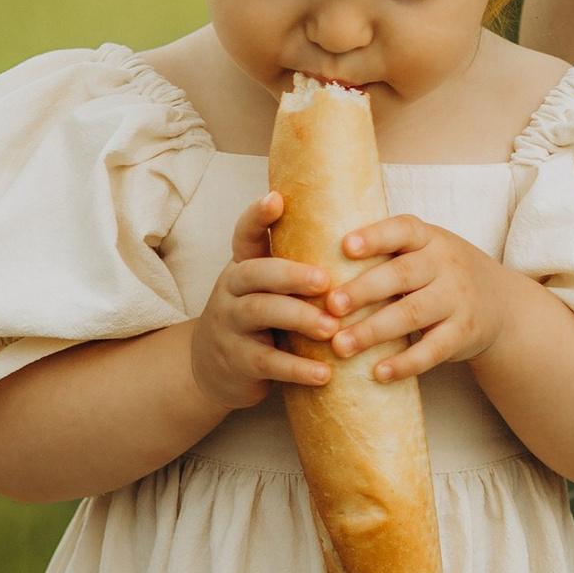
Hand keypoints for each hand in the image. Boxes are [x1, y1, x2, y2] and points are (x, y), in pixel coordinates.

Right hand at [186, 192, 336, 411]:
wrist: (211, 371)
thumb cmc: (258, 322)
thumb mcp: (266, 291)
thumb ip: (295, 271)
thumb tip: (362, 242)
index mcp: (243, 267)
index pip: (244, 235)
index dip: (256, 216)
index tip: (276, 198)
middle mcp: (231, 290)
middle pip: (255, 273)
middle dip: (291, 274)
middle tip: (326, 281)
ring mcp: (230, 325)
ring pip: (259, 313)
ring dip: (300, 318)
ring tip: (333, 328)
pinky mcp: (237, 361)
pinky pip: (267, 362)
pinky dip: (297, 368)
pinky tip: (324, 373)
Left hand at [316, 214, 509, 381]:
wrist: (501, 304)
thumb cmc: (439, 275)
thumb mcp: (423, 252)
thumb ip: (383, 254)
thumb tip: (312, 263)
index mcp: (428, 238)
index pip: (402, 230)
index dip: (374, 237)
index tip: (345, 246)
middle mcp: (446, 264)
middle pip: (402, 274)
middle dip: (364, 290)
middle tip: (330, 306)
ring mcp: (458, 299)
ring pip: (414, 313)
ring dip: (374, 330)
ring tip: (340, 346)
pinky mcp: (464, 333)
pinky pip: (433, 349)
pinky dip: (405, 363)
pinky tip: (378, 373)